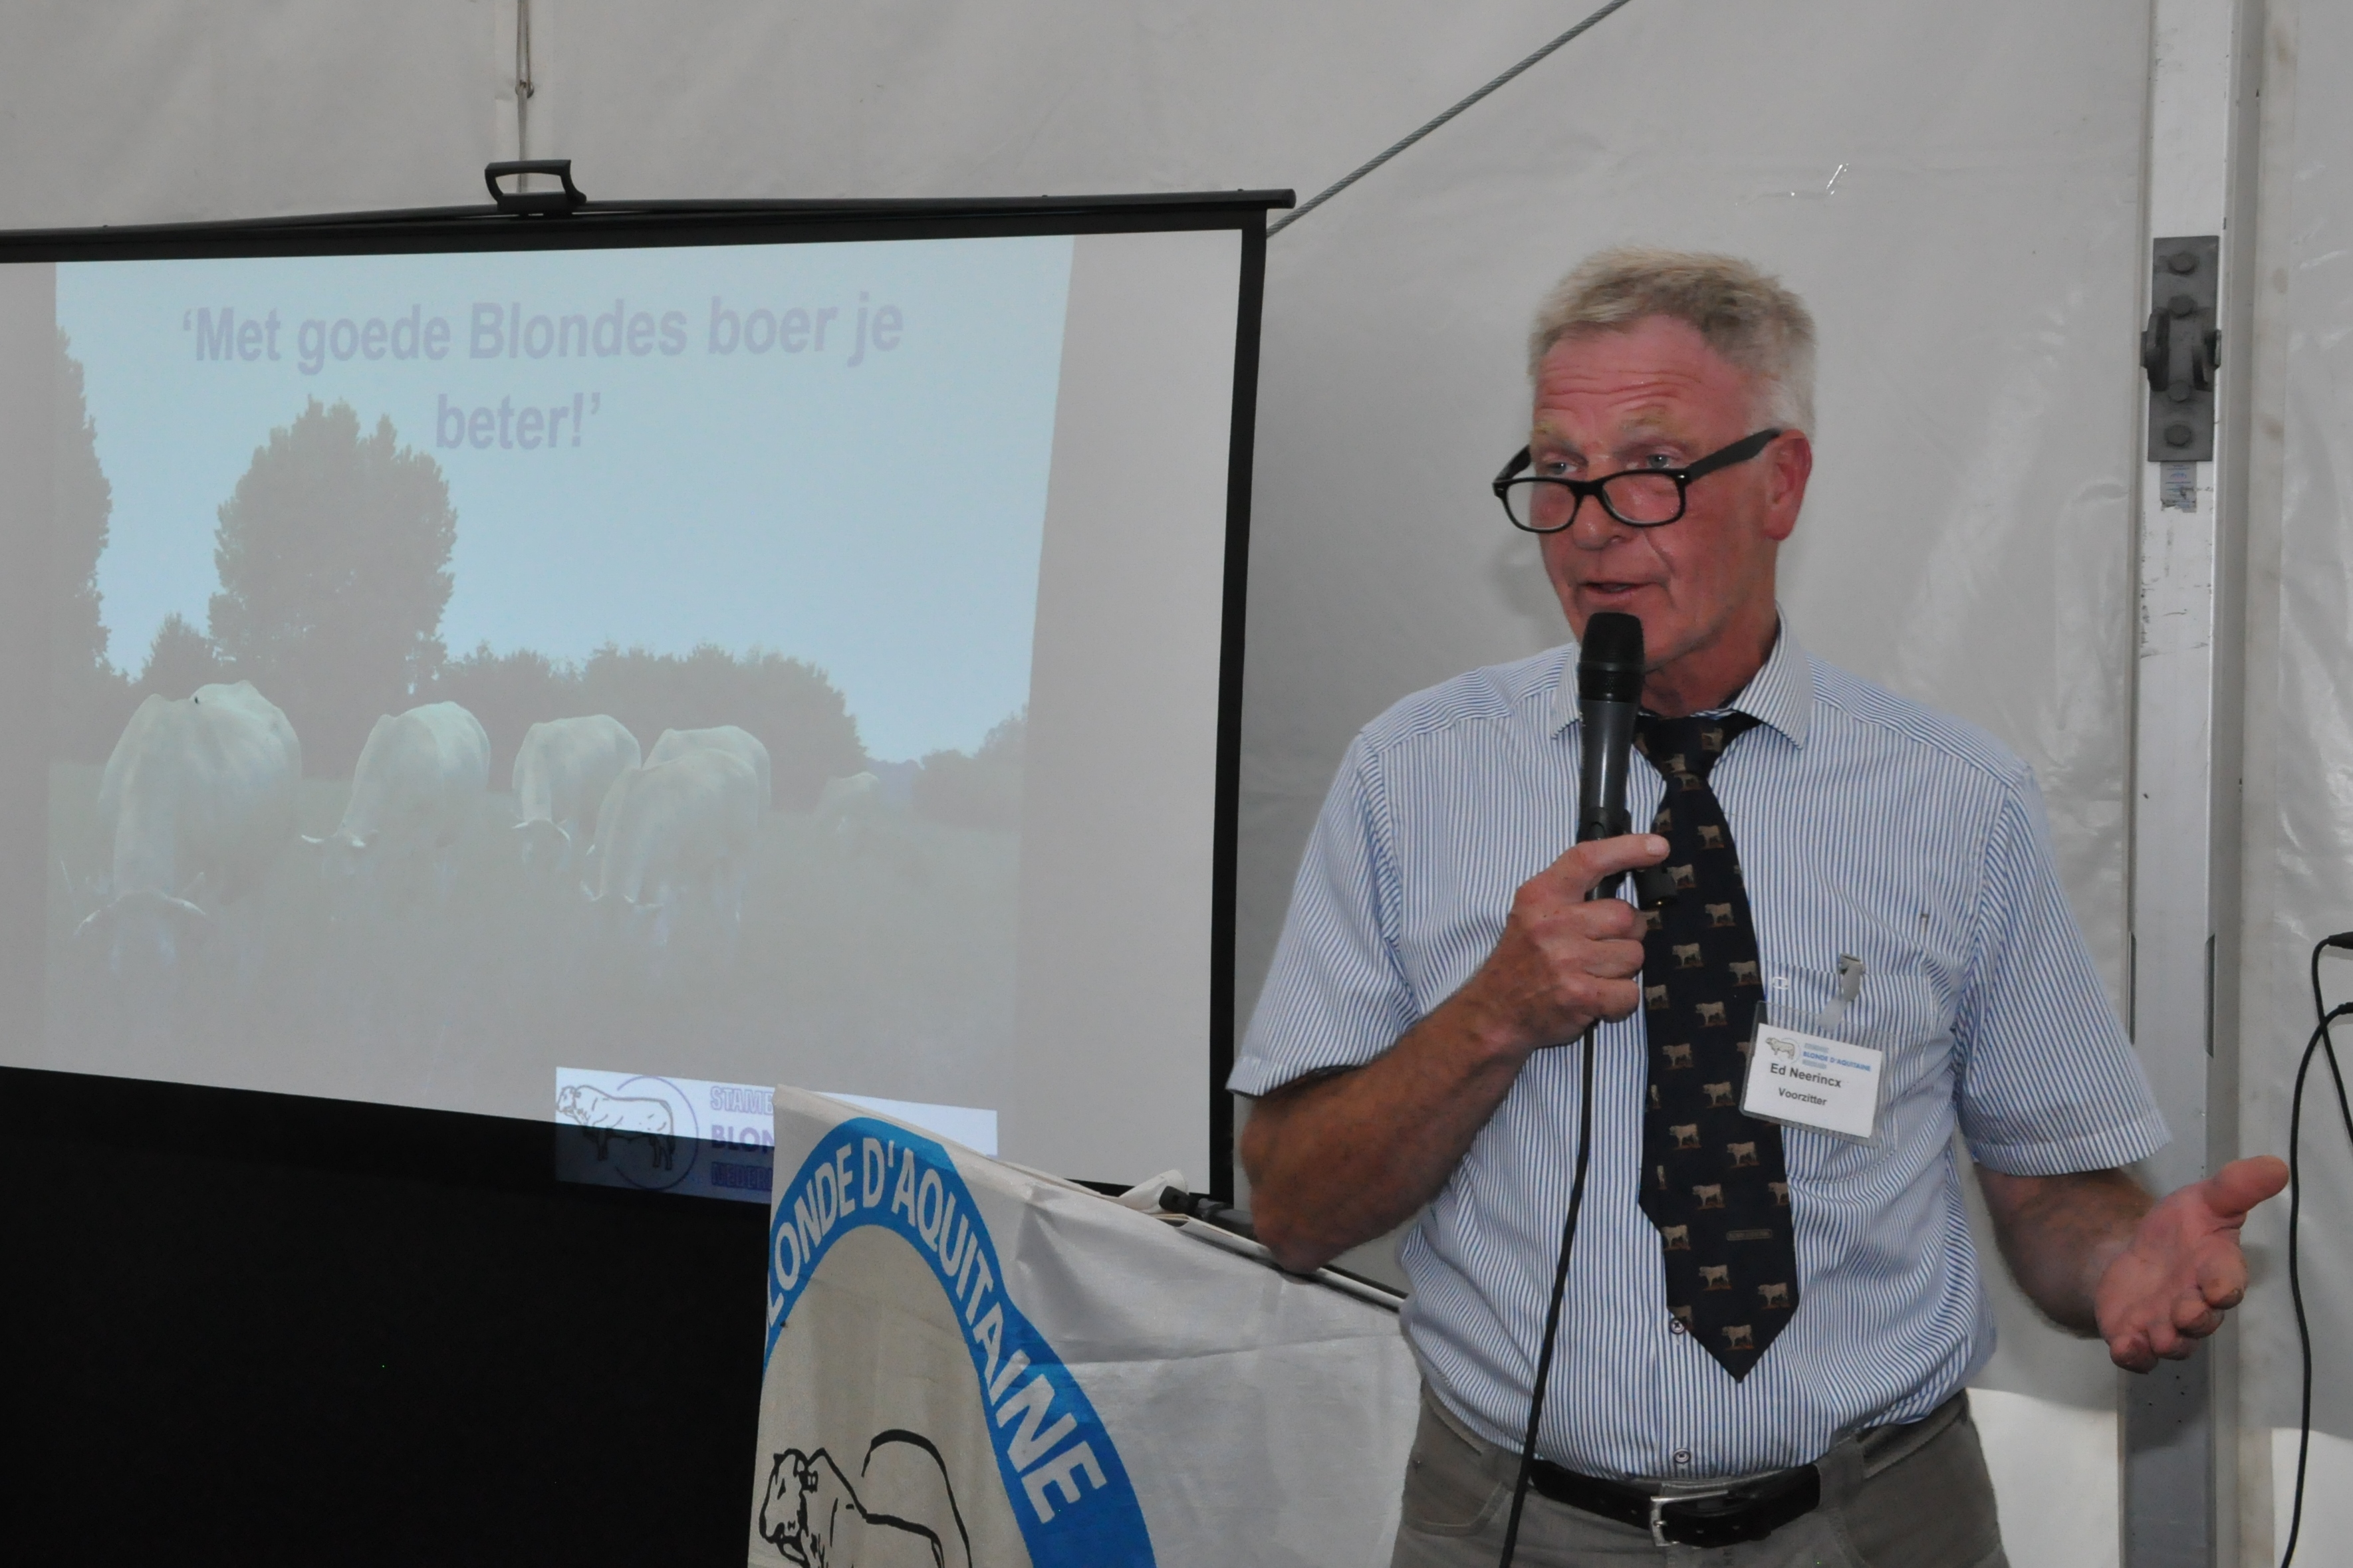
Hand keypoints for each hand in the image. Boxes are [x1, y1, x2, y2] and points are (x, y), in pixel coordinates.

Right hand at [1446, 833, 1669, 1058]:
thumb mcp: (1532, 913)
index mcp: (1540, 896)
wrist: (1494, 1012)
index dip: (1628, 850)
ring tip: (1592, 975)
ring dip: (1621, 970)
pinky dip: (1620, 1001)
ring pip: (1633, 956)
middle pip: (1626, 916)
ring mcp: (1566, 960)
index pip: (1588, 859)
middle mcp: (1552, 924)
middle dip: (1626, 935)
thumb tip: (1628, 876)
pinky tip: (1597, 999)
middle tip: (1601, 948)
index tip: (1657, 847)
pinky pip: (1630, 993)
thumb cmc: (1521, 962)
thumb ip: (1572, 895)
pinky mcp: (1579, 995)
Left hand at [2094, 1156, 2287, 1370]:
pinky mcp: (2135, 1336)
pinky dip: (2133, 1355)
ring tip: (2156, 1334)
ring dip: (2166, 1341)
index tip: (2219, 1288)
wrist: (2137, 1255)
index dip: (2225, 1286)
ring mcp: (2166, 1324)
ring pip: (2174, 1343)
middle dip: (2195, 1317)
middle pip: (2202, 1319)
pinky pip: (2138, 1356)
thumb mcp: (2203, 1200)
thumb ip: (2235, 1187)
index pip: (2228, 1282)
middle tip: (2184, 1311)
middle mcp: (2195, 1303)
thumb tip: (2275, 1165)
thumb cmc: (2181, 1231)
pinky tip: (2124, 1346)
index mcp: (2216, 1270)